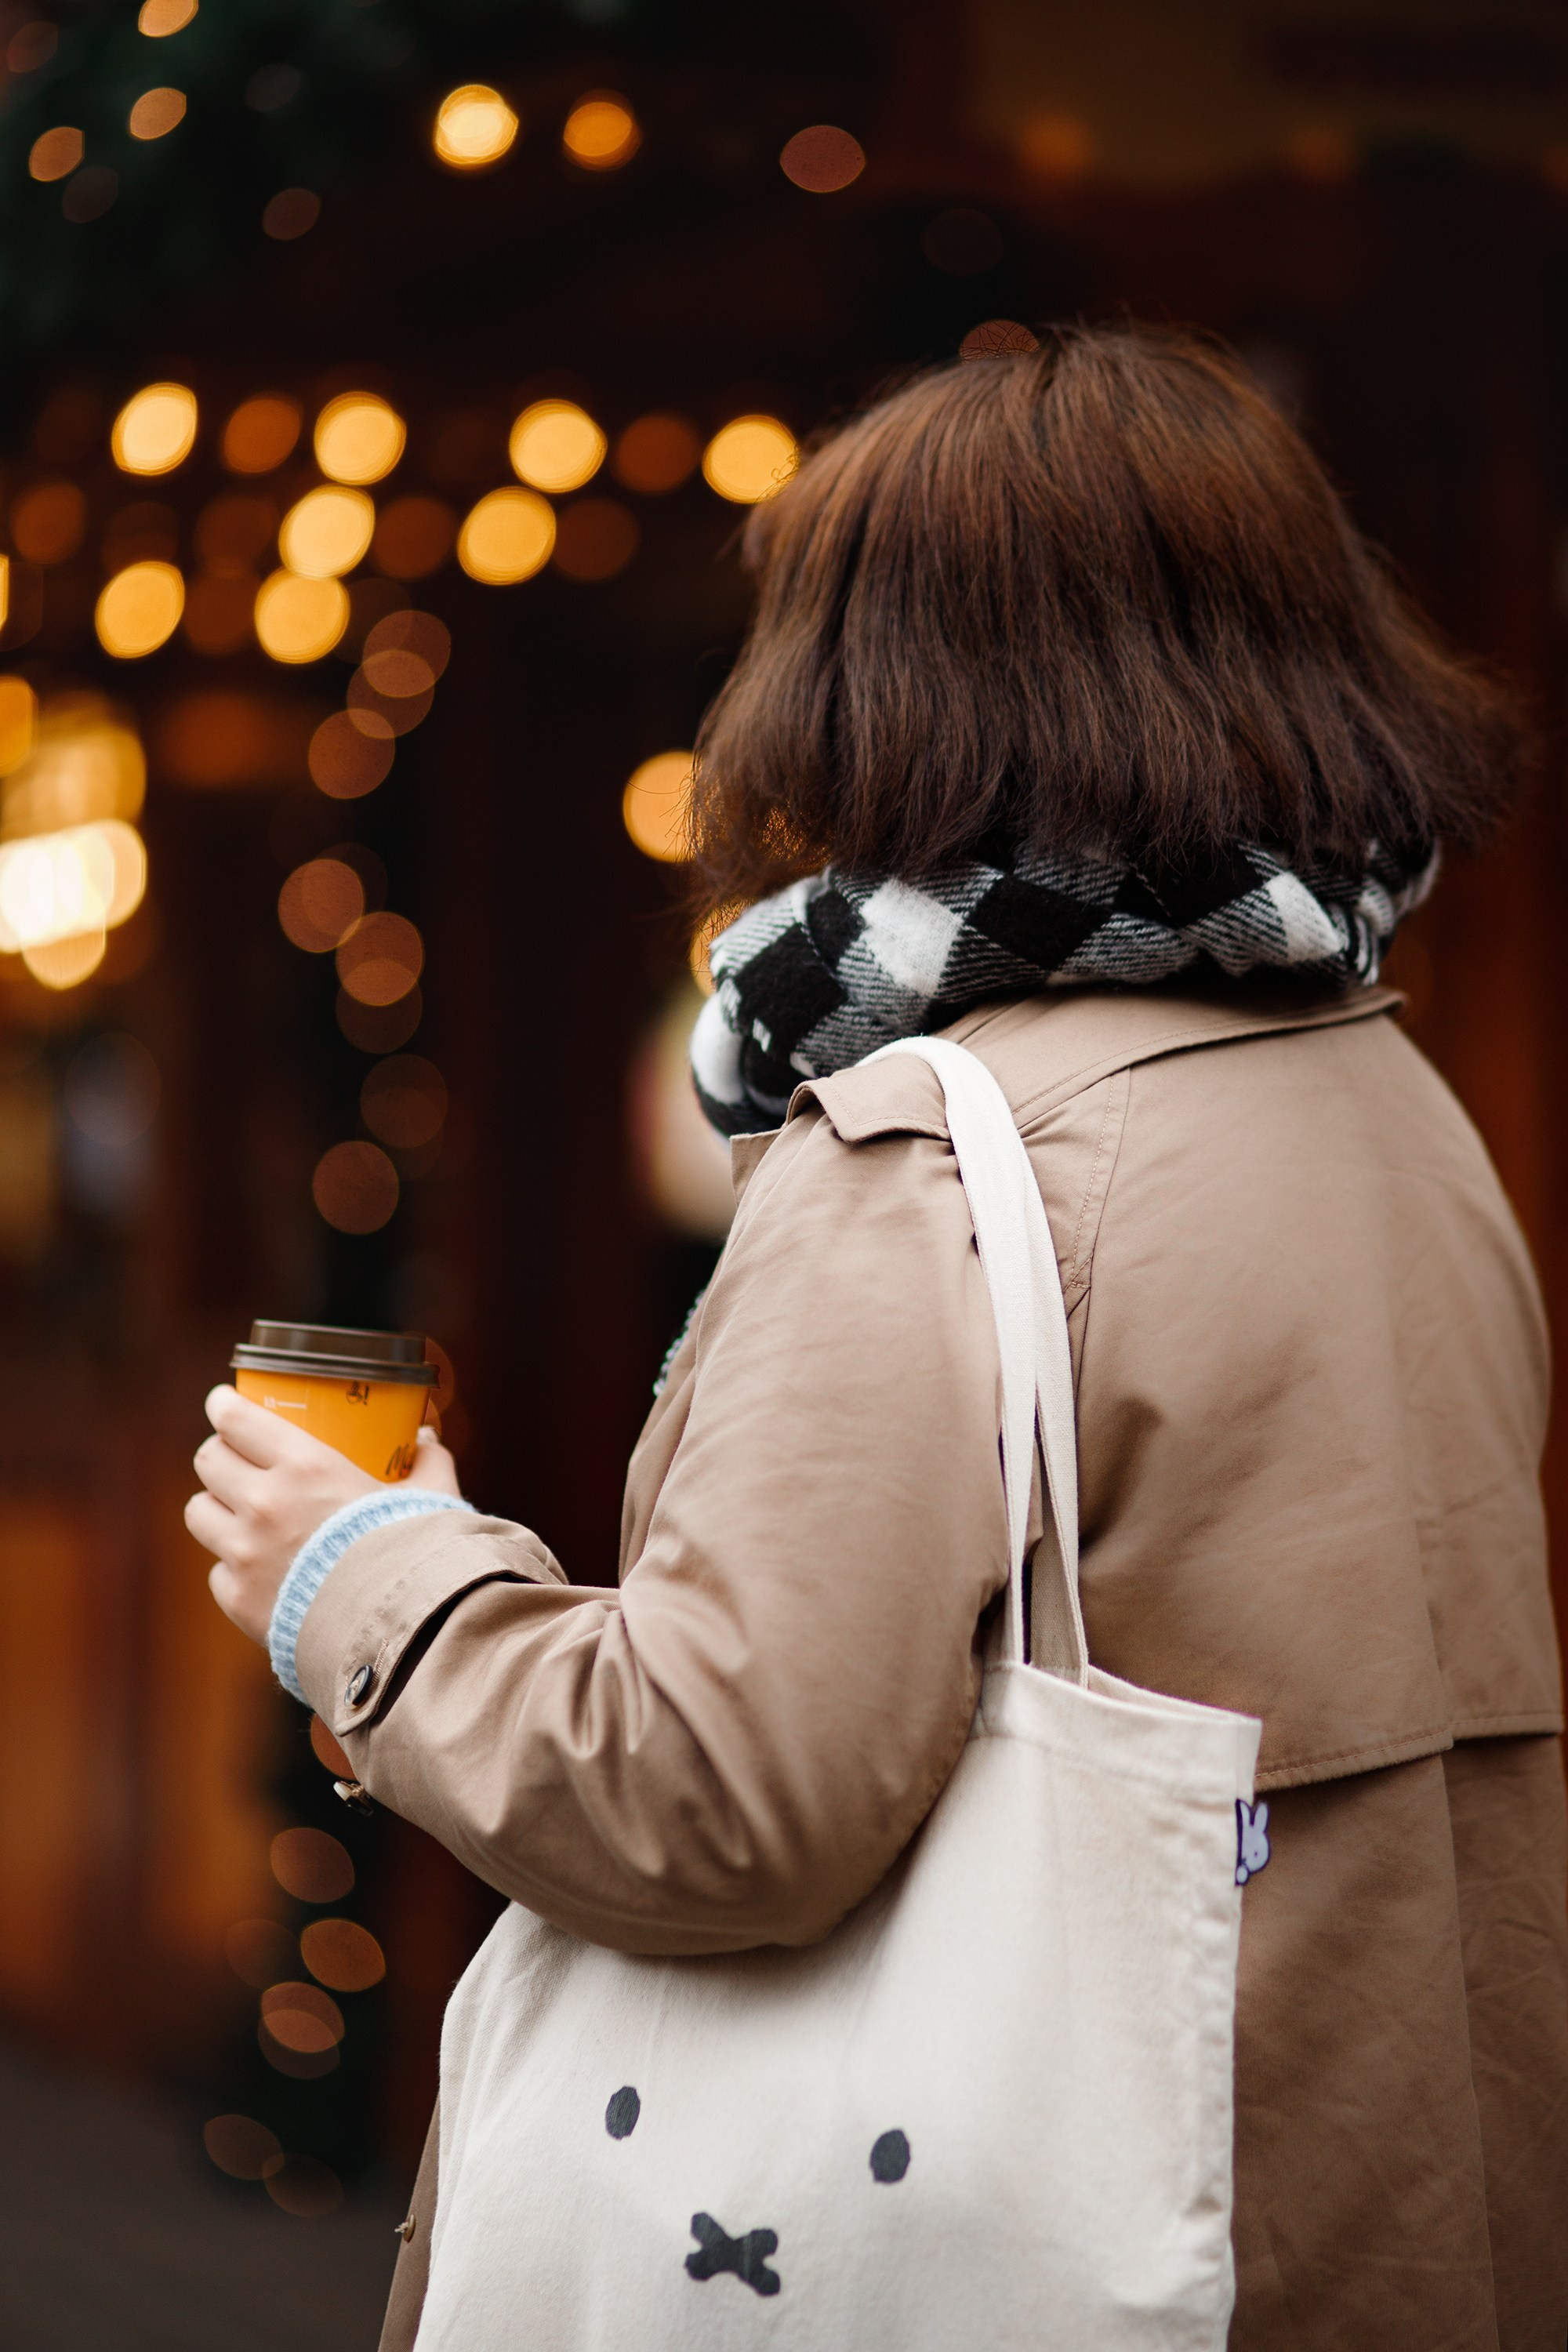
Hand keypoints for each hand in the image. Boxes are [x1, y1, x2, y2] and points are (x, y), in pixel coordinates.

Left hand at [187, 1386, 462, 1645]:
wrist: (399, 1629)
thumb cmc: (416, 1554)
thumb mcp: (431, 1497)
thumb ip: (429, 1462)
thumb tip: (426, 1441)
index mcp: (305, 1466)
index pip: (237, 1419)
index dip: (224, 1404)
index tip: (223, 1401)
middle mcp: (264, 1502)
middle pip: (209, 1459)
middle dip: (220, 1454)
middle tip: (235, 1458)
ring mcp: (244, 1553)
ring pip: (199, 1511)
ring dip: (216, 1508)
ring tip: (237, 1514)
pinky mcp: (238, 1598)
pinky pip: (218, 1572)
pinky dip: (234, 1569)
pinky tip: (260, 1572)